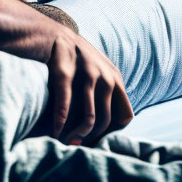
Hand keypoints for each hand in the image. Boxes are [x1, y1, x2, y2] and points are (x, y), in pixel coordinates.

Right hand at [46, 28, 132, 144]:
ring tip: (67, 141)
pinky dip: (60, 125)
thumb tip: (114, 124)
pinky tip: (55, 133)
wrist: (57, 38)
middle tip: (78, 143)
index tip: (97, 136)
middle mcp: (105, 78)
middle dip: (91, 137)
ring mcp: (86, 77)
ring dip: (77, 135)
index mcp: (116, 79)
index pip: (125, 115)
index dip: (112, 131)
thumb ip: (112, 92)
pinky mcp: (66, 77)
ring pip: (89, 119)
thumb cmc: (80, 59)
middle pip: (105, 121)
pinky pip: (65, 109)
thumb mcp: (103, 71)